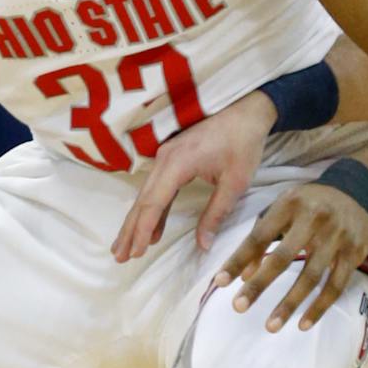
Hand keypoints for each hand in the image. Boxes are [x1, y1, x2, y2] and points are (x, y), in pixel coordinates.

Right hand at [114, 91, 274, 262]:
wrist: (247, 111)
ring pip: (146, 194)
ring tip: (126, 247)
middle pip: (142, 200)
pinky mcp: (171, 157)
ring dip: (136, 221)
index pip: (154, 203)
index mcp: (178, 163)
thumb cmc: (243, 144)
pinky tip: (151, 228)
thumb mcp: (235, 182)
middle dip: (130, 230)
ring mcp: (165, 157)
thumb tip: (203, 245)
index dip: (143, 230)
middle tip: (119, 256)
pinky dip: (151, 209)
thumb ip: (216, 214)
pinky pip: (156, 187)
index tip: (135, 252)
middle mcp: (165, 159)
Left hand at [211, 181, 367, 332]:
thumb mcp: (283, 209)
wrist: (356, 192)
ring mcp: (337, 237)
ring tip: (270, 326)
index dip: (238, 259)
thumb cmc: (309, 204)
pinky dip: (319, 307)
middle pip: (283, 257)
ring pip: (311, 276)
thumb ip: (262, 238)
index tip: (220, 282)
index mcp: (290, 205)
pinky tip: (303, 324)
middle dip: (260, 285)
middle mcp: (314, 219)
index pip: (259, 236)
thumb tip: (243, 276)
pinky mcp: (354, 253)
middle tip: (238, 307)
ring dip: (289, 304)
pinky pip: (335, 286)